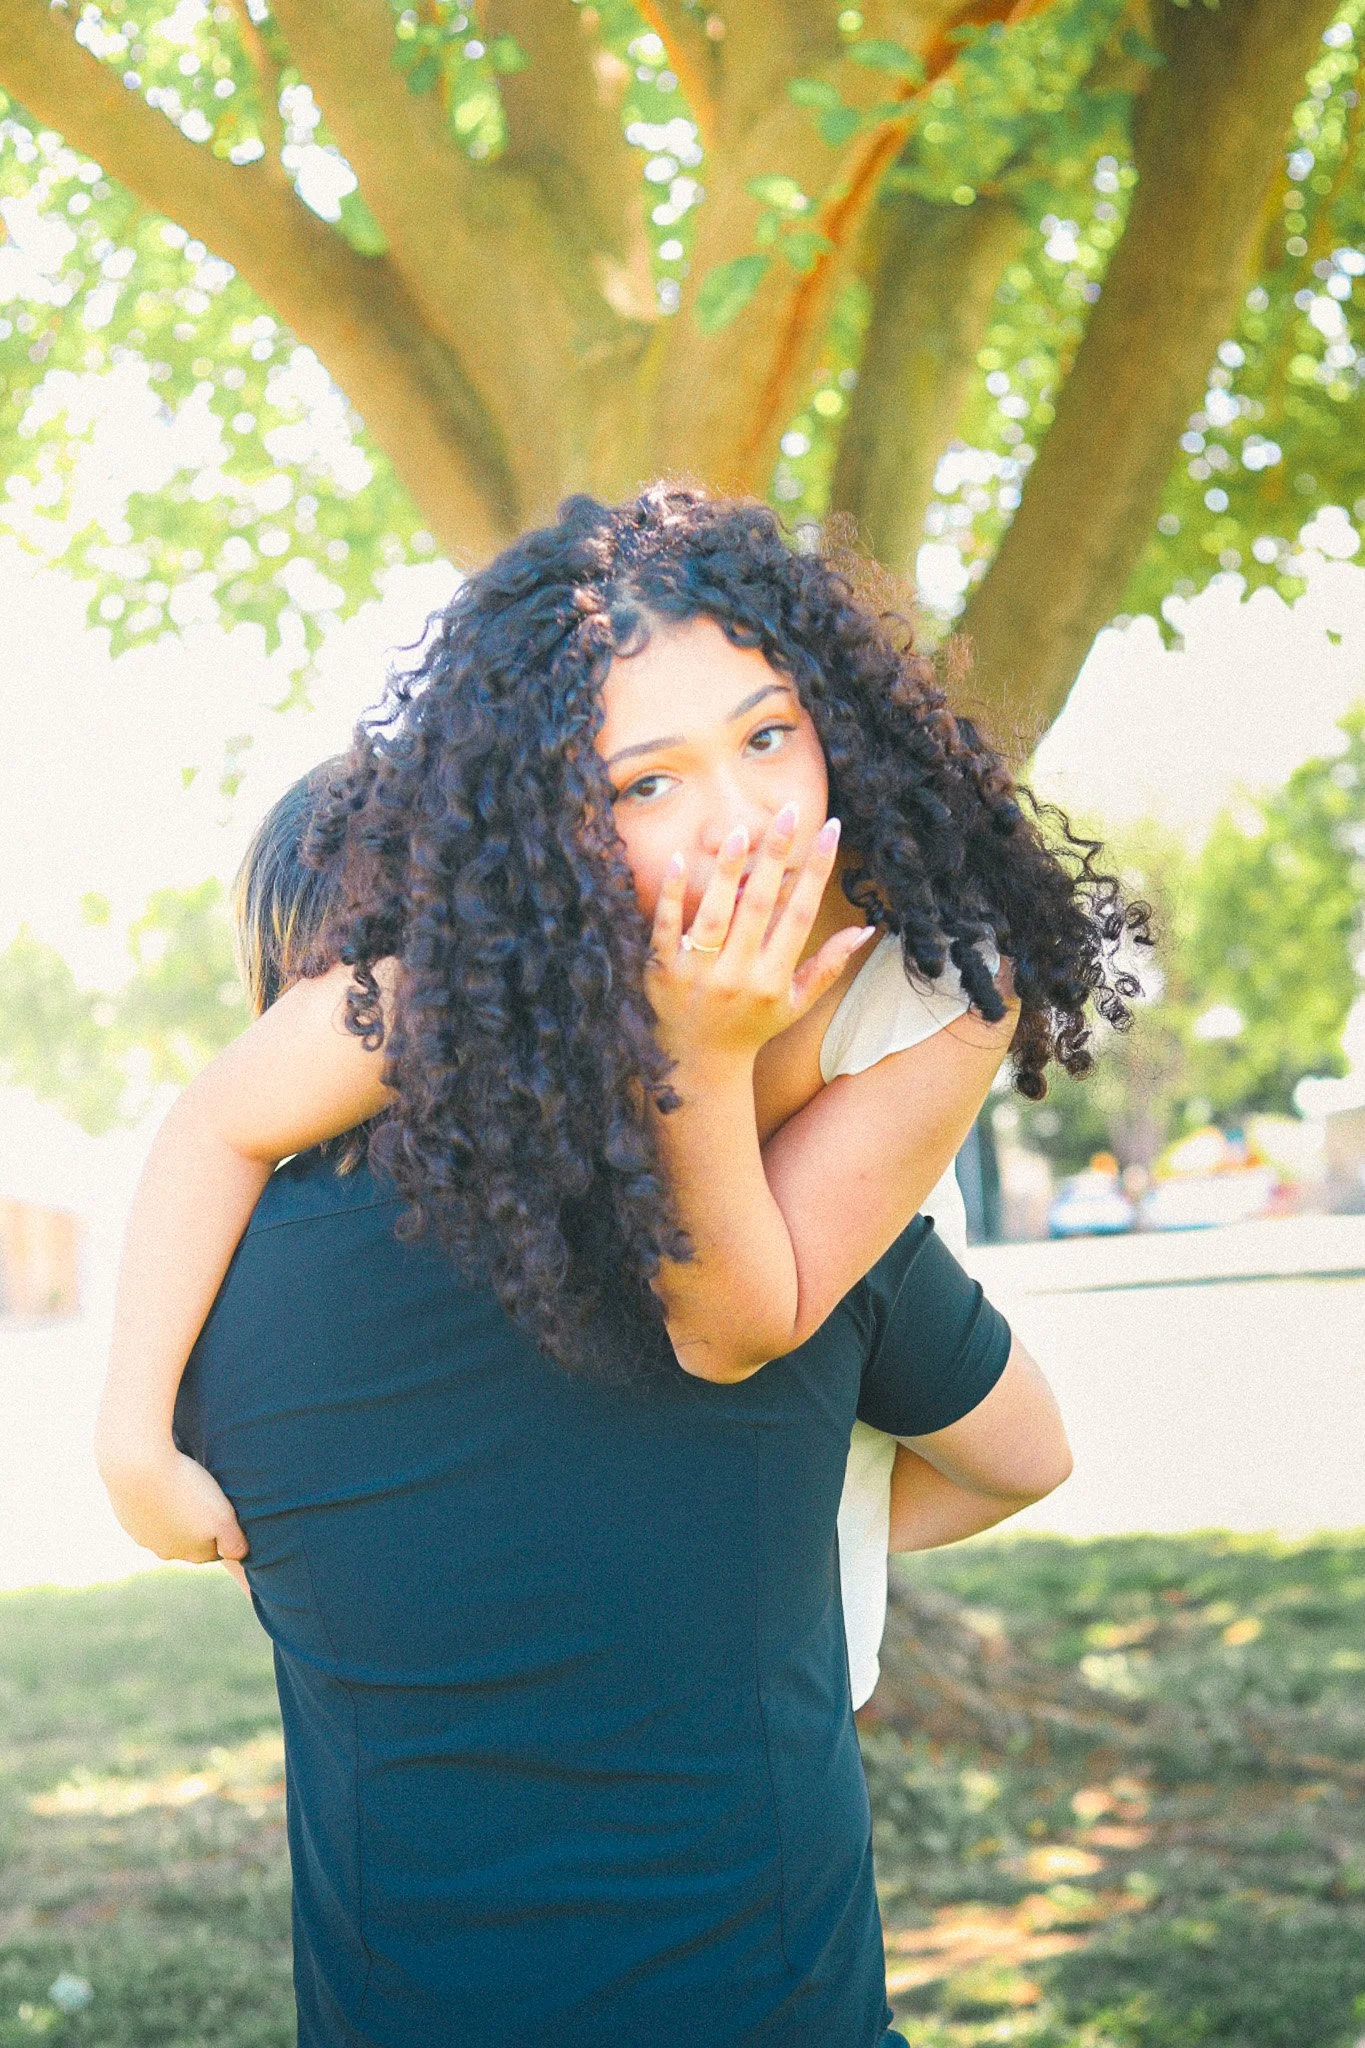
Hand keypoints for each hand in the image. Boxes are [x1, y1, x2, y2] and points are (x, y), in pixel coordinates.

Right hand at [99, 1440, 248, 1567]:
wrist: (137, 1467)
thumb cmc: (186, 1490)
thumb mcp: (221, 1517)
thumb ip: (233, 1542)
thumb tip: (238, 1554)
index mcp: (191, 1552)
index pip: (214, 1551)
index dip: (223, 1533)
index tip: (226, 1513)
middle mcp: (164, 1551)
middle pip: (189, 1542)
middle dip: (199, 1526)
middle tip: (206, 1499)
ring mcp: (142, 1535)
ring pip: (166, 1529)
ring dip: (176, 1514)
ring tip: (184, 1488)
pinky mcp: (126, 1516)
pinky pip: (146, 1513)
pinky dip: (155, 1502)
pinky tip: (161, 1483)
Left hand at [646, 806, 877, 1064]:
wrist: (699, 1065)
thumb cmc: (751, 1027)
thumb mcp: (796, 1003)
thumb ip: (828, 966)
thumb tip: (866, 929)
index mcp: (772, 978)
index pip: (800, 915)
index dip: (817, 871)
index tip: (830, 829)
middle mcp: (738, 974)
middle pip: (759, 906)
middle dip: (777, 857)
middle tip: (790, 812)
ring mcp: (698, 972)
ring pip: (714, 914)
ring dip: (728, 872)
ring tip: (740, 831)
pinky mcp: (663, 970)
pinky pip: (665, 927)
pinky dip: (672, 895)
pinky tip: (679, 859)